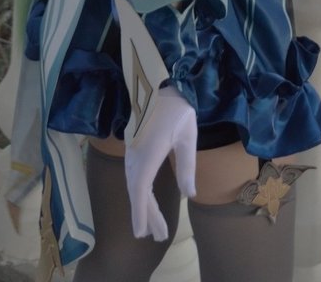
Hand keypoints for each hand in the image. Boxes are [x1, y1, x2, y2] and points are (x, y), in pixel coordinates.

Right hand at [124, 88, 196, 239]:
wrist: (156, 83)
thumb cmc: (176, 108)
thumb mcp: (188, 135)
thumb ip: (187, 166)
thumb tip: (189, 194)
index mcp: (149, 154)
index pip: (141, 190)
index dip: (141, 213)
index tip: (142, 233)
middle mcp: (135, 156)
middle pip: (137, 191)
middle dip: (146, 215)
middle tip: (156, 237)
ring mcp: (131, 152)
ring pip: (134, 185)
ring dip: (143, 206)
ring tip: (152, 227)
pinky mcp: (132, 147)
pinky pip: (133, 176)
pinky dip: (139, 193)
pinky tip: (146, 202)